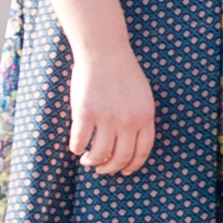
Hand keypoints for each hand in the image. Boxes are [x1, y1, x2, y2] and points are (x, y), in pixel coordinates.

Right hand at [65, 46, 156, 177]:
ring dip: (92, 162)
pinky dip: (77, 149)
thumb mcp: (142, 96)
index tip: (124, 171)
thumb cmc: (122, 72)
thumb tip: (131, 144)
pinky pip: (79, 142)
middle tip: (101, 169)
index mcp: (145, 116)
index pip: (142, 151)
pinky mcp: (85, 114)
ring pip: (99, 155)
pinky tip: (76, 147)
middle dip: (110, 168)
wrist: (104, 52)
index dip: (132, 165)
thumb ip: (139, 118)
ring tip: (87, 160)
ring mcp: (106, 118)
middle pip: (120, 158)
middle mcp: (128, 121)